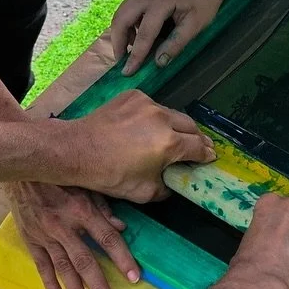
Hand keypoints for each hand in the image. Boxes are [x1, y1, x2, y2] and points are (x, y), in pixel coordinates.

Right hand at [7, 182, 139, 288]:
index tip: (135, 277)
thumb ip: (104, 207)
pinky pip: (40, 265)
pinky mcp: (30, 239)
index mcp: (82, 210)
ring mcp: (45, 234)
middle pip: (85, 260)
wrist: (22, 171)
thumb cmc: (61, 177)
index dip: (122, 258)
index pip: (108, 238)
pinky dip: (49, 283)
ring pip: (62, 267)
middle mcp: (63, 225)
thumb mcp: (86, 185)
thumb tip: (122, 227)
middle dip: (98, 284)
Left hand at [73, 90, 215, 201]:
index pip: (198, 147)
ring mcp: (147, 104)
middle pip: (191, 126)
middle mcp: (162, 118)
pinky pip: (153, 106)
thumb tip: (173, 181)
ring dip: (177, 126)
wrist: (77, 150)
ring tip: (175, 137)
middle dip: (197, 138)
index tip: (210, 157)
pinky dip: (155, 117)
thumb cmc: (109, 174)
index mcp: (169, 143)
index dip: (206, 154)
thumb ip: (166, 187)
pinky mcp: (133, 96)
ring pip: (172, 114)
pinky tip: (148, 127)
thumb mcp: (143, 192)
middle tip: (199, 147)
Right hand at [112, 0, 237, 75]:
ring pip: (122, 12)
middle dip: (118, 43)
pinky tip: (138, 35)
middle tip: (122, 62)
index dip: (135, 55)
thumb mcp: (196, 24)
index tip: (127, 72)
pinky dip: (128, 23)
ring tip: (130, 50)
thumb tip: (158, 63)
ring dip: (121, 33)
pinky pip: (129, 7)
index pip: (144, 33)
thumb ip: (176, 43)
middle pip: (121, 19)